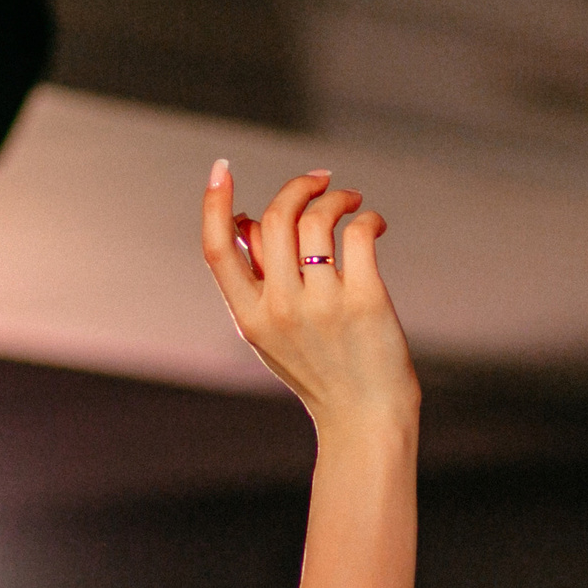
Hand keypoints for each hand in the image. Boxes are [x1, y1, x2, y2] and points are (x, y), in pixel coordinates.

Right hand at [201, 163, 417, 433]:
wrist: (363, 418)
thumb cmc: (320, 371)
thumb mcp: (272, 334)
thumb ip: (257, 283)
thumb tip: (250, 221)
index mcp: (249, 317)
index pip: (217, 250)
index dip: (214, 204)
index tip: (221, 168)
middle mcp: (280, 309)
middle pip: (276, 219)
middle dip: (299, 186)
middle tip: (321, 180)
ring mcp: (322, 305)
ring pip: (318, 219)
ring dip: (337, 197)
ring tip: (351, 202)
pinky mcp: (364, 299)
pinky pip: (358, 233)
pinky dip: (366, 218)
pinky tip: (373, 225)